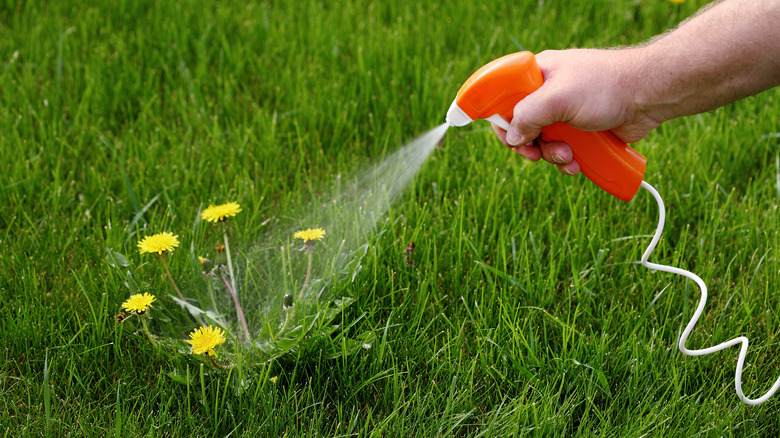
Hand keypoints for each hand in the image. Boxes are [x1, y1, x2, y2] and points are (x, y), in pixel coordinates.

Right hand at [492, 49, 660, 174]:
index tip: (510, 138)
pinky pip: (564, 150)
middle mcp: (549, 93)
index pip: (506, 98)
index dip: (503, 120)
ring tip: (569, 156)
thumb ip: (527, 116)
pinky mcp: (582, 130)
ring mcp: (566, 113)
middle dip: (530, 145)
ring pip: (544, 143)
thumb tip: (512, 138)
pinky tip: (578, 163)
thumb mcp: (557, 98)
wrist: (649, 95)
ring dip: (552, 155)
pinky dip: (568, 161)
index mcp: (538, 75)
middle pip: (523, 127)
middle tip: (536, 155)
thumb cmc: (605, 86)